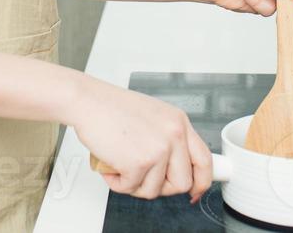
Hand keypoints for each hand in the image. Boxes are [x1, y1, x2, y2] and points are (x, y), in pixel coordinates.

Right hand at [69, 76, 213, 203]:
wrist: (87, 101)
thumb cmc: (112, 108)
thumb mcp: (154, 117)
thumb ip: (169, 138)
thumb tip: (175, 167)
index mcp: (179, 122)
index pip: (205, 160)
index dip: (201, 182)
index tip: (194, 191)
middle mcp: (174, 135)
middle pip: (183, 183)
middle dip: (162, 187)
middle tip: (144, 179)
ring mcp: (158, 149)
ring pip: (155, 190)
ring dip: (135, 186)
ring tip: (122, 169)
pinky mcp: (139, 162)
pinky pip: (131, 188)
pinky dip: (117, 183)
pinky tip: (111, 167)